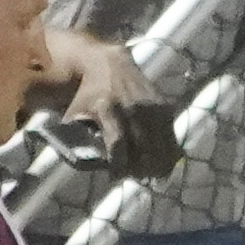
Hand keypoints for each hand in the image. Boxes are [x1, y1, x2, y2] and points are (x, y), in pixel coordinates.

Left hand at [34, 28, 179, 178]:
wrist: (107, 65)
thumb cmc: (87, 97)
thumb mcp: (74, 114)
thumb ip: (77, 139)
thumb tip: (88, 166)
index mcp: (107, 109)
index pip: (117, 143)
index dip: (119, 164)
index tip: (116, 178)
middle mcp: (132, 106)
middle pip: (143, 146)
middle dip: (141, 168)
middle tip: (137, 179)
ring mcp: (150, 105)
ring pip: (160, 141)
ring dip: (158, 162)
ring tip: (155, 177)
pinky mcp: (162, 104)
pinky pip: (169, 132)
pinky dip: (169, 150)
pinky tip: (166, 163)